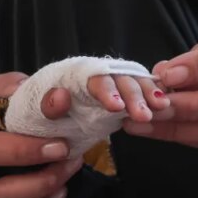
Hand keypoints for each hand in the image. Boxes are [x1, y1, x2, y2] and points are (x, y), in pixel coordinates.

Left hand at [38, 73, 170, 124]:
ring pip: (135, 85)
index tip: (116, 107)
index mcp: (77, 76)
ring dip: (148, 96)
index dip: (107, 90)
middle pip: (121, 79)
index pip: (95, 77)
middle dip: (134, 96)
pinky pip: (141, 96)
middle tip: (144, 115)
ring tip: (161, 109)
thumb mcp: (35, 111)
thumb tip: (60, 96)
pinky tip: (163, 109)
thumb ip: (47, 104)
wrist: (41, 121)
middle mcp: (99, 77)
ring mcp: (113, 88)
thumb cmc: (37, 113)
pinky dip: (152, 100)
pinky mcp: (122, 102)